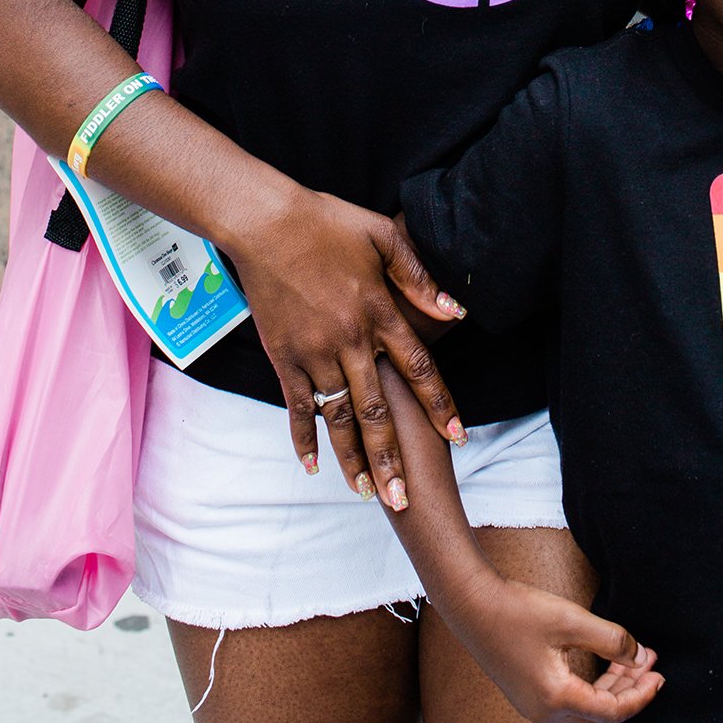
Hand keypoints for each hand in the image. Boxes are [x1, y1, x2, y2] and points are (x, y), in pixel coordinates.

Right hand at [227, 180, 467, 504]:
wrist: (265, 222)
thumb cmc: (327, 222)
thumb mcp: (382, 235)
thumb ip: (418, 276)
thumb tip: (454, 310)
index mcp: (378, 312)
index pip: (419, 369)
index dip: (439, 405)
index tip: (458, 438)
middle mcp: (350, 340)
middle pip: (378, 411)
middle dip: (393, 459)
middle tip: (405, 499)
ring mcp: (314, 352)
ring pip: (340, 417)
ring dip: (354, 459)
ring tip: (368, 494)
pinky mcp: (283, 356)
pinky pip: (297, 406)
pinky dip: (305, 438)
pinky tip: (315, 466)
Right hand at [446, 575, 662, 722]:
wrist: (472, 605)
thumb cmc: (517, 610)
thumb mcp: (571, 620)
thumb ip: (610, 639)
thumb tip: (639, 655)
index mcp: (556, 698)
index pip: (612, 711)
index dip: (640, 695)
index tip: (659, 676)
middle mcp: (545, 712)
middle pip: (602, 713)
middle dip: (631, 689)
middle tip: (651, 663)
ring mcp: (534, 706)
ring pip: (587, 708)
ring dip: (613, 686)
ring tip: (634, 658)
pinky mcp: (529, 694)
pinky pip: (572, 701)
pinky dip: (594, 685)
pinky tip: (606, 662)